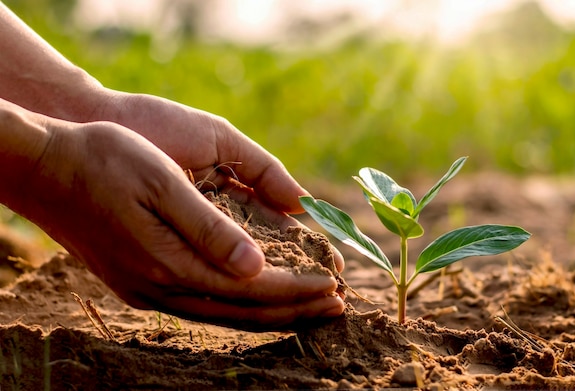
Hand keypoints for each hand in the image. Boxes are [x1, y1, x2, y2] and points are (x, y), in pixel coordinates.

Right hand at [10, 111, 343, 329]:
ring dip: (271, 313)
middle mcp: (159, 289)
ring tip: (308, 308)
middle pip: (242, 313)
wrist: (42, 168)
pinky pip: (202, 307)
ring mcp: (146, 291)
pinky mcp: (139, 284)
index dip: (298, 290)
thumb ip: (209, 229)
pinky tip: (255, 299)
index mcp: (169, 263)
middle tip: (336, 305)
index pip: (251, 288)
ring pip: (223, 316)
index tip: (334, 285)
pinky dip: (239, 307)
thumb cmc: (103, 161)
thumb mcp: (159, 182)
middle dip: (294, 310)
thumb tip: (256, 266)